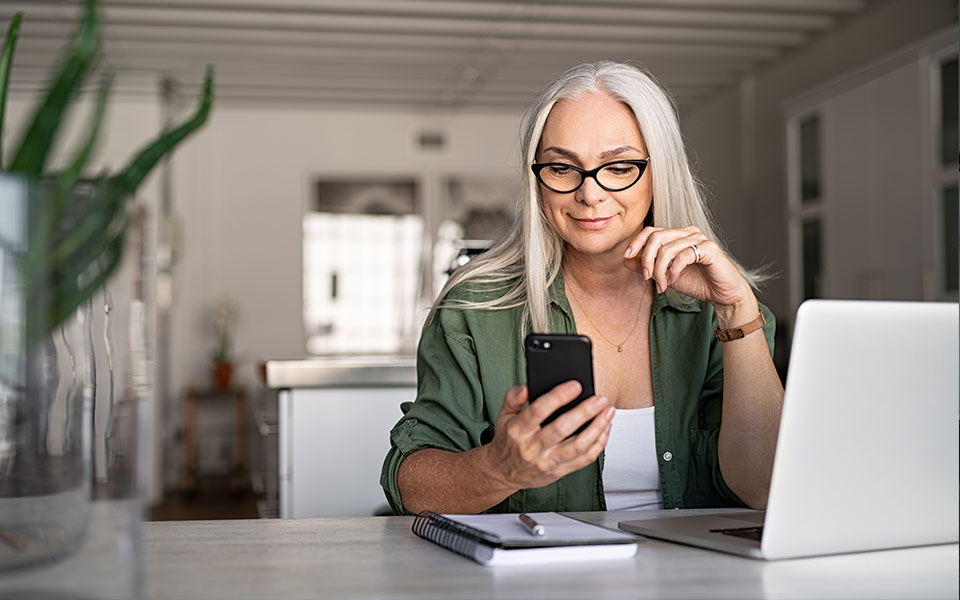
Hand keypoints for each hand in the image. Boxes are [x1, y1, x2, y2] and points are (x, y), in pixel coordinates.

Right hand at [483, 382, 614, 491]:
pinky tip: (605, 429)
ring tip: (608, 412)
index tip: (575, 385)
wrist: (503, 472)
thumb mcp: (503, 414)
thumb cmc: (508, 440)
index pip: (538, 411)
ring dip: (597, 428)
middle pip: (562, 429)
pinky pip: (584, 459)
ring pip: (577, 446)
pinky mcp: (560, 471)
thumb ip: (514, 397)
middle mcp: (533, 447)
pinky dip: (598, 444)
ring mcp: (547, 461)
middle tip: (600, 399)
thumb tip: (528, 385)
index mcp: (518, 430)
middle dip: (584, 412)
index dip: (558, 397)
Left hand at [622, 225, 755, 319]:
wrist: (722, 295)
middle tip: (646, 277)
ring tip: (662, 285)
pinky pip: (683, 256)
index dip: (636, 242)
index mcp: (678, 235)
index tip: (627, 257)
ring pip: (667, 248)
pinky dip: (674, 271)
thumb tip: (626, 259)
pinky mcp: (710, 249)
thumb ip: (647, 266)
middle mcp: (689, 232)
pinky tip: (673, 281)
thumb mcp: (665, 275)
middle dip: (646, 258)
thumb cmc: (697, 283)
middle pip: (656, 236)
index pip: (651, 230)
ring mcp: (700, 239)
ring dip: (660, 270)